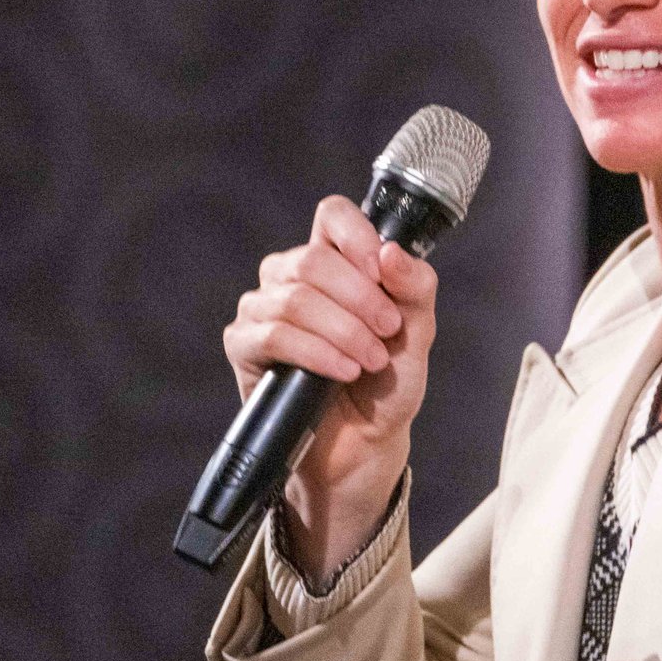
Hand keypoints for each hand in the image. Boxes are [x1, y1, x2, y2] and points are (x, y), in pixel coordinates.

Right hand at [224, 193, 438, 575]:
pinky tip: (342, 371)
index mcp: (335, 262)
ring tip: (368, 362)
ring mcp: (263, 309)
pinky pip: (274, 334)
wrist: (364, 445)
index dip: (356, 235)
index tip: (381, 270)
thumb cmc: (385, 385)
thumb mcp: (416, 334)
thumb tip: (390, 252)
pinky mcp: (245, 345)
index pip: (332, 215)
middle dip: (360, 299)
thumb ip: (415, 289)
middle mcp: (292, 276)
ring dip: (342, 331)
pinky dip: (316, 352)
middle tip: (386, 334)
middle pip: (314, 258)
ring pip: (295, 297)